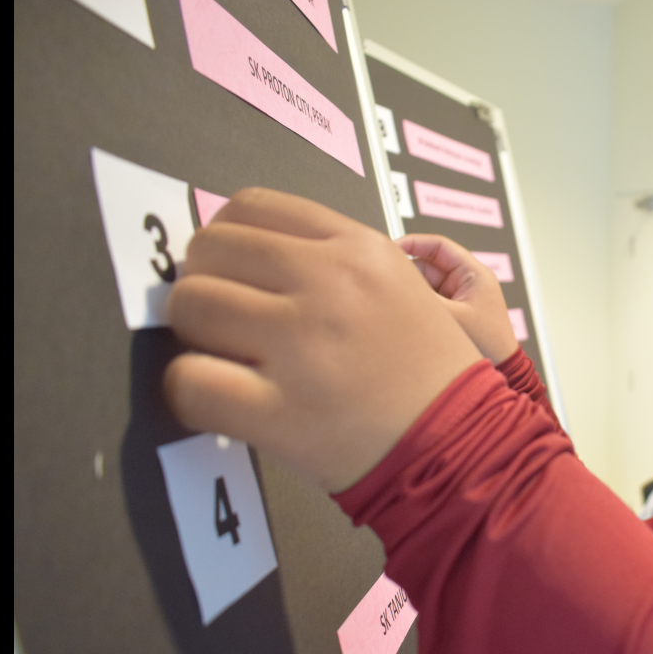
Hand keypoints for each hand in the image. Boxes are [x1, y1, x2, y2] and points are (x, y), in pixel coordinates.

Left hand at [163, 189, 481, 493]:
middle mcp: (330, 285)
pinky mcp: (281, 412)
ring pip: (191, 306)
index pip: (251, 206)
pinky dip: (188, 391)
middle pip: (211, 250)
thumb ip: (335, 260)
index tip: (230, 269)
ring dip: (194, 334)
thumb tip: (246, 250)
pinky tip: (218, 398)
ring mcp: (304, 347)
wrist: (464, 447)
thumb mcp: (403, 286)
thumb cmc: (431, 374)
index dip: (225, 238)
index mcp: (359, 249)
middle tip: (223, 320)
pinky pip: (189, 381)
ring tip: (224, 359)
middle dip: (205, 282)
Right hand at [397, 234, 519, 364]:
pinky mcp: (453, 310)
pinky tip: (407, 313)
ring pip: (425, 283)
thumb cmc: (491, 343)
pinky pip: (429, 299)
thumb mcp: (453, 317)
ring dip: (412, 292)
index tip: (391, 249)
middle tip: (388, 282)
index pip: (438, 246)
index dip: (412, 243)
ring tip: (400, 304)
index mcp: (474, 273)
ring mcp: (458, 295)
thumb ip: (423, 298)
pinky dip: (418, 304)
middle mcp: (466, 281)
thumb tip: (397, 283)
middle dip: (408, 273)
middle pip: (427, 264)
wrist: (504, 368)